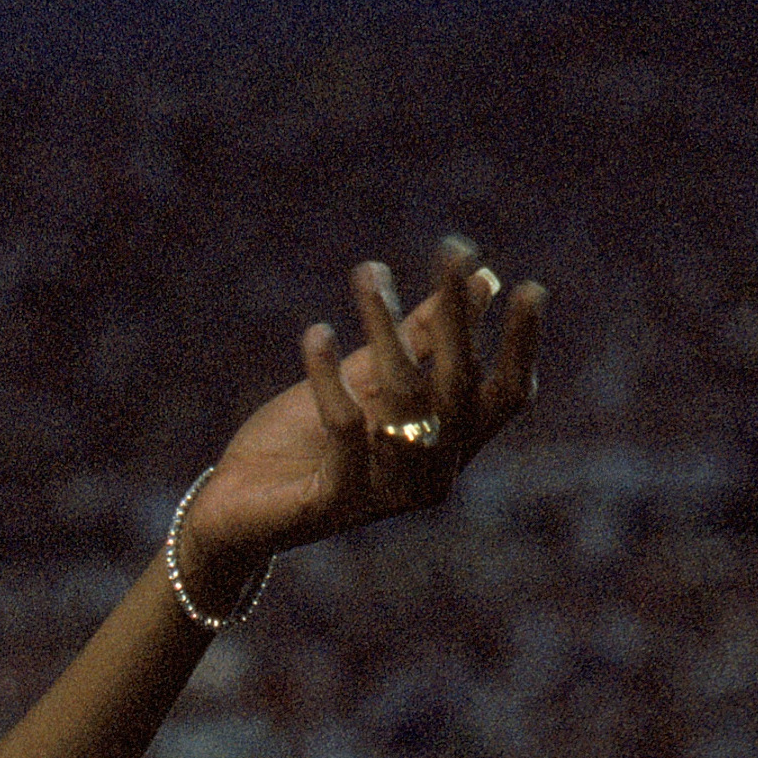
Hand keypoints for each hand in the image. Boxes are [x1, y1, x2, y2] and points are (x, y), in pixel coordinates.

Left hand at [178, 237, 547, 589]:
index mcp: (447, 445)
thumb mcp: (366, 379)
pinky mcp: (332, 504)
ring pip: (401, 399)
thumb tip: (486, 278)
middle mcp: (428, 474)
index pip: (503, 397)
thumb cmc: (304, 440)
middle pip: (457, 388)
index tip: (528, 287)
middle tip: (452, 250)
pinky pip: (342, 429)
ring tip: (367, 274)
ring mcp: (383, 493)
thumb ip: (422, 338)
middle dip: (457, 316)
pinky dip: (329, 377)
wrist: (229, 506)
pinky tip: (316, 334)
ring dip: (385, 328)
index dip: (520, 347)